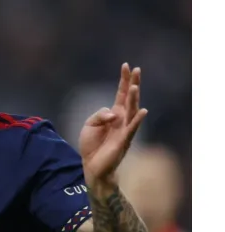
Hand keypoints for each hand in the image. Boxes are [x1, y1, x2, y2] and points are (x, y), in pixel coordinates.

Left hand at [79, 63, 147, 192]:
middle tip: (136, 69)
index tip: (126, 66)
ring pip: (132, 111)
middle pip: (129, 98)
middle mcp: (122, 119)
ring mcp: (124, 129)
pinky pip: (132, 128)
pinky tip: (143, 110)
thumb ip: (100, 114)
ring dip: (134, 99)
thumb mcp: (89, 124)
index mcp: (114, 114)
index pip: (120, 94)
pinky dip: (137, 119)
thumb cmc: (92, 145)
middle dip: (133, 84)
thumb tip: (114, 113)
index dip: (123, 80)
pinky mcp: (123, 140)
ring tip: (135, 86)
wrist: (92, 165)